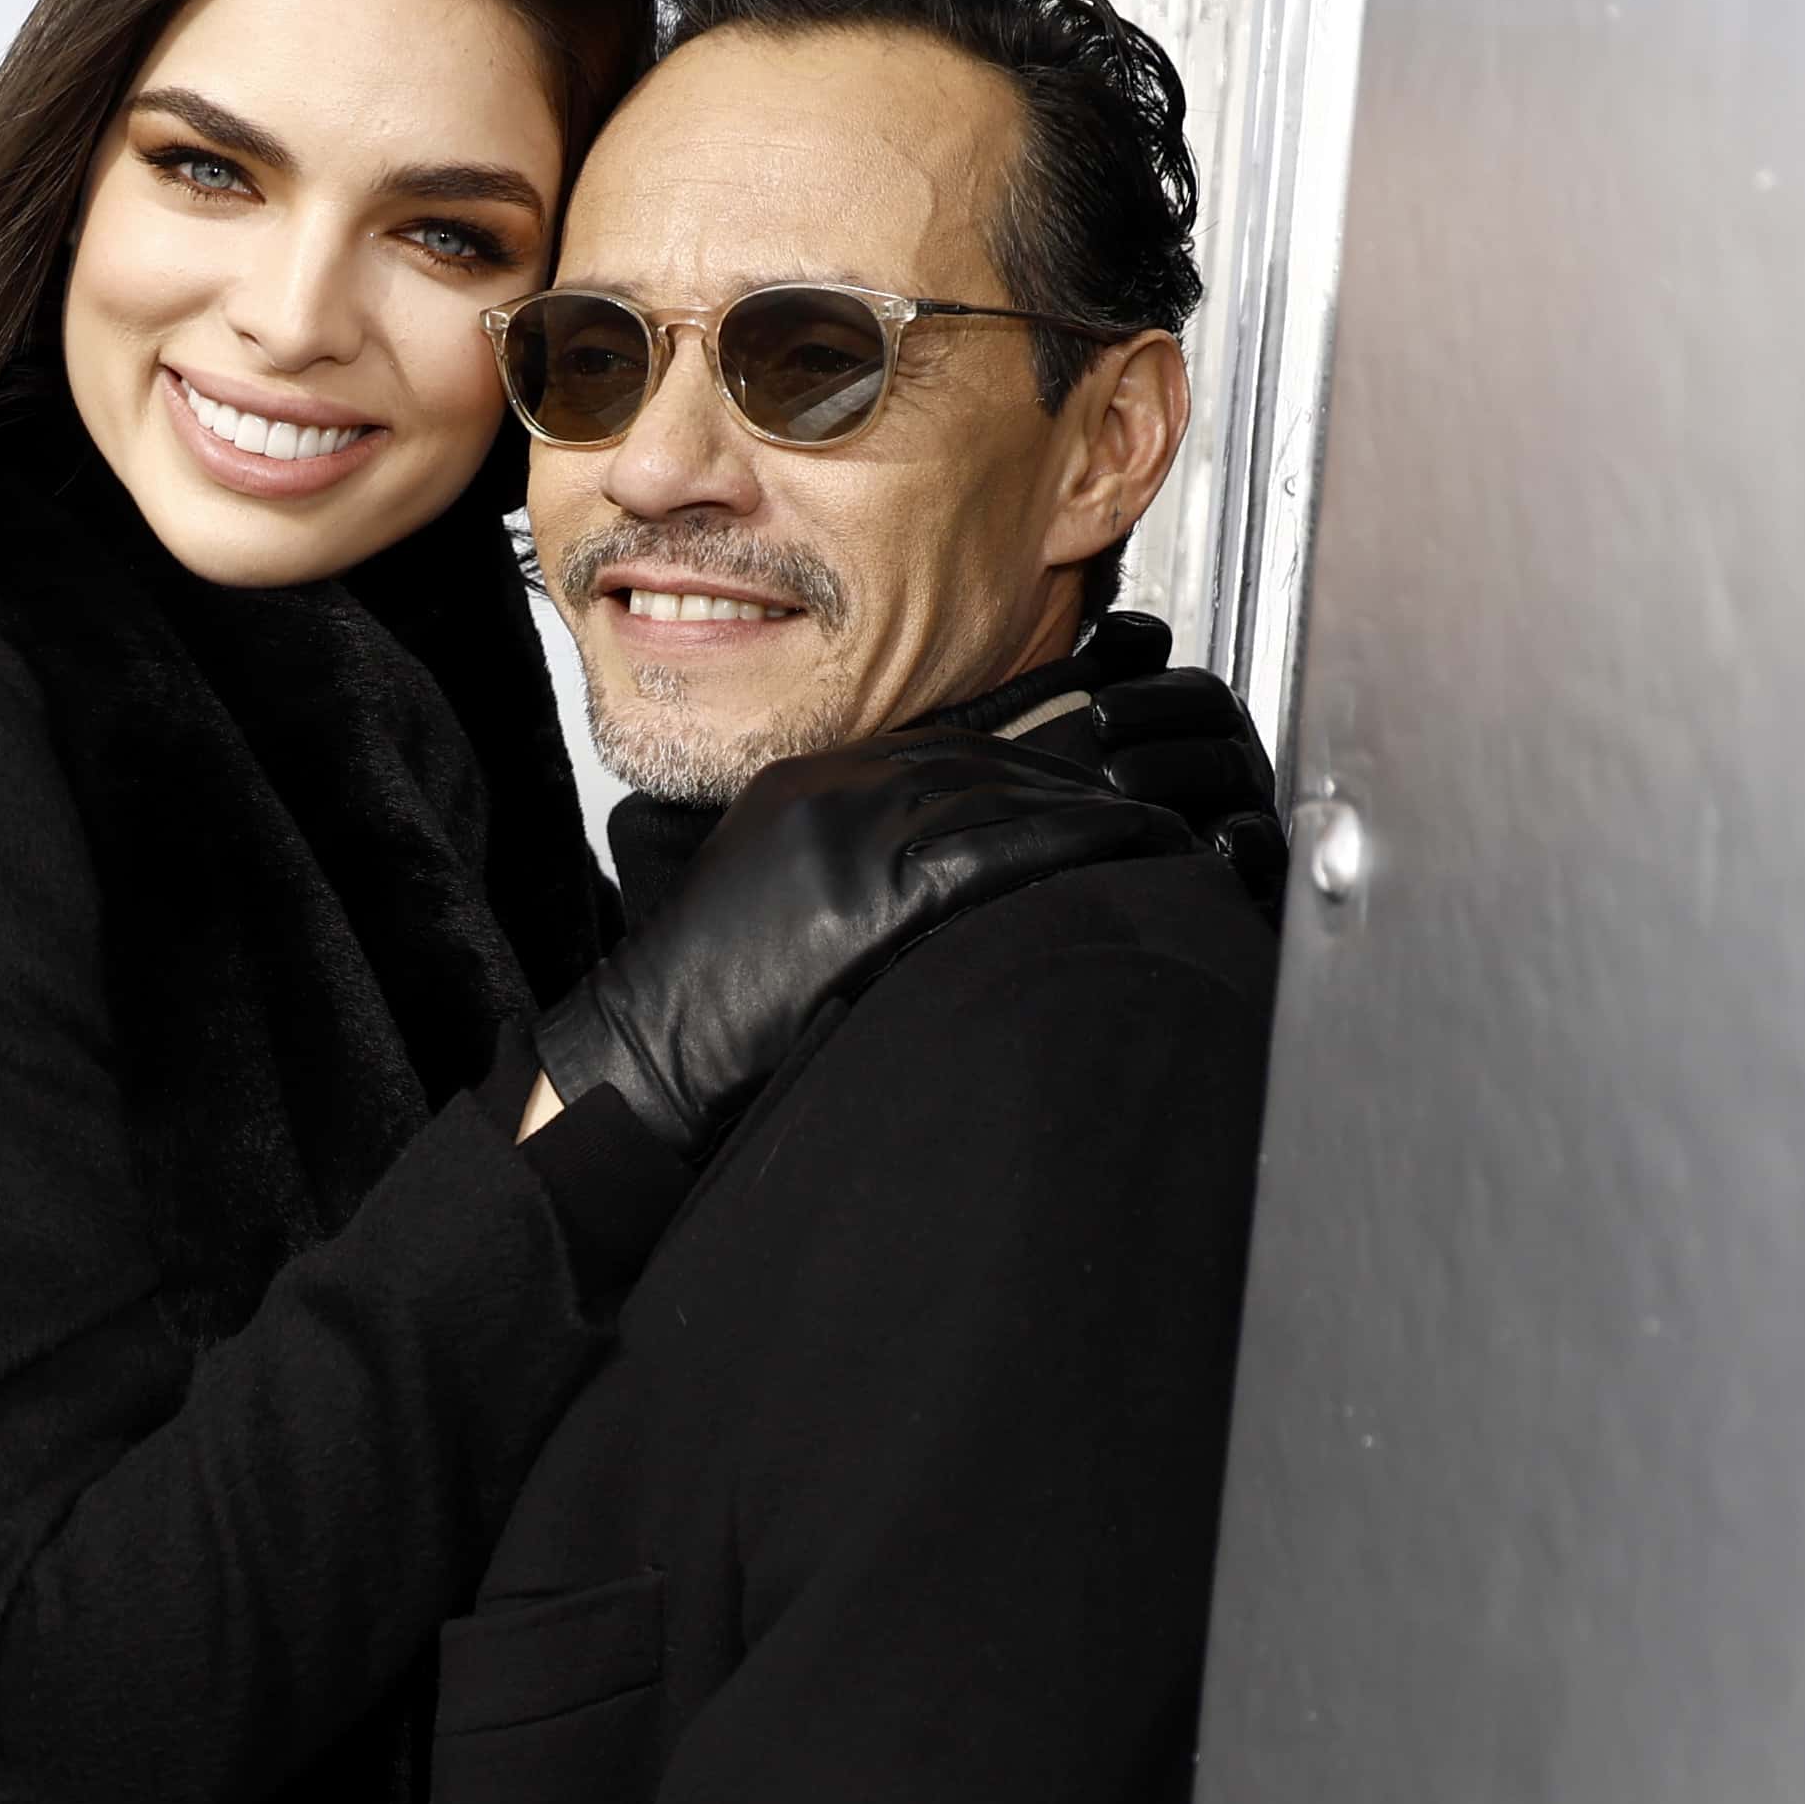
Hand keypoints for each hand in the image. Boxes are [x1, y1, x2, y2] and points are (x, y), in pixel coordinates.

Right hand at [529, 726, 1197, 1159]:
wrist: (650, 1054)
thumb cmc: (709, 998)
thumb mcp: (772, 888)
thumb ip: (851, 853)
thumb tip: (947, 860)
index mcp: (804, 784)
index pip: (944, 749)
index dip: (1030, 765)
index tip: (1086, 782)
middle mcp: (829, 794)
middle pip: (984, 766)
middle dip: (1073, 783)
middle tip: (1140, 805)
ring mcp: (848, 839)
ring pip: (1002, 801)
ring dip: (1091, 815)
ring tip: (1154, 833)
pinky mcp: (866, 896)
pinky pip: (994, 857)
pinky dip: (1068, 849)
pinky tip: (1119, 855)